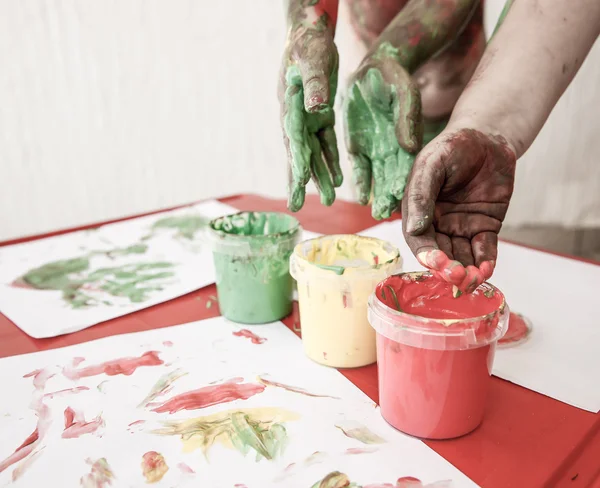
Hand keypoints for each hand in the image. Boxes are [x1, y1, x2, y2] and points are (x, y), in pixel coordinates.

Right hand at [279, 25, 341, 211]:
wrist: (310, 34)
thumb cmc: (308, 43)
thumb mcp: (312, 59)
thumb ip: (314, 83)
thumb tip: (316, 108)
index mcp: (290, 105)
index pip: (293, 137)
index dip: (296, 161)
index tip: (299, 182)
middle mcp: (296, 117)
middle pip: (297, 153)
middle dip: (298, 180)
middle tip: (295, 206)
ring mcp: (307, 119)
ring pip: (313, 154)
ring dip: (319, 176)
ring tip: (329, 200)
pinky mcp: (320, 117)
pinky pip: (326, 143)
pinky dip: (331, 160)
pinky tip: (338, 179)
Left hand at [343, 51, 422, 219]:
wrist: (373, 69)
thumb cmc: (394, 77)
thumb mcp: (403, 93)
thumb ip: (406, 117)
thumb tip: (410, 147)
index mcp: (408, 137)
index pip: (409, 164)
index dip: (406, 179)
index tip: (403, 195)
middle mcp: (393, 149)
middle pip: (393, 176)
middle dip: (391, 195)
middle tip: (386, 213)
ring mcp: (375, 150)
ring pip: (377, 177)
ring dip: (376, 194)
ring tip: (375, 212)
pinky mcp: (358, 147)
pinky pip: (358, 168)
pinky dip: (360, 181)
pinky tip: (360, 196)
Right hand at [402, 127, 516, 291]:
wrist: (488, 136)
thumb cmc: (453, 146)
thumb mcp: (432, 163)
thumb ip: (421, 193)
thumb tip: (416, 229)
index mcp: (418, 210)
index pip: (419, 240)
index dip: (427, 254)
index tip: (437, 262)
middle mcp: (438, 223)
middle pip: (440, 254)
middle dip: (447, 269)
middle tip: (458, 277)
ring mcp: (462, 227)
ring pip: (461, 257)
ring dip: (466, 272)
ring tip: (473, 280)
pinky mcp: (485, 226)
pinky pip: (484, 249)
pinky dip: (485, 262)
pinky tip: (487, 270)